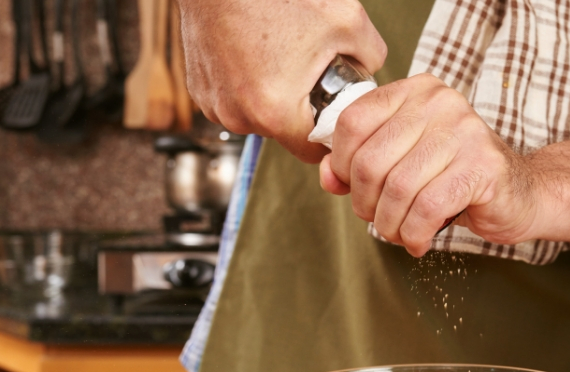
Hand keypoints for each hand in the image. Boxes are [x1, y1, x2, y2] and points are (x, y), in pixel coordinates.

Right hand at [178, 0, 386, 162]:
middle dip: (302, 110)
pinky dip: (248, 85)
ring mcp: (214, 105)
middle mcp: (239, 116)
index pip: (313, 152)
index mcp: (275, 111)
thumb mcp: (346, 20)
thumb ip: (370, 55)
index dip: (329, 136)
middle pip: (286, 134)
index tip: (334, 113)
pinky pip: (235, 100)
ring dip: (274, 98)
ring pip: (259, 117)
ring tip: (281, 58)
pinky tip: (257, 54)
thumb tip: (370, 71)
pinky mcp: (199, 89)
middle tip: (310, 72)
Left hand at [320, 74, 536, 256]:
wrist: (520, 193)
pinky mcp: (482, 166)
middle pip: (370, 160)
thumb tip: (327, 176)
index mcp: (416, 91)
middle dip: (365, 203)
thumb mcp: (403, 162)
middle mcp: (440, 102)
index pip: (353, 121)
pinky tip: (419, 241)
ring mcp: (465, 132)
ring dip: (390, 225)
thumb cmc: (455, 178)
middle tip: (378, 219)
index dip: (341, 164)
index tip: (352, 188)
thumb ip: (360, 164)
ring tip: (399, 233)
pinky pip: (427, 208)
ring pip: (397, 189)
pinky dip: (414, 234)